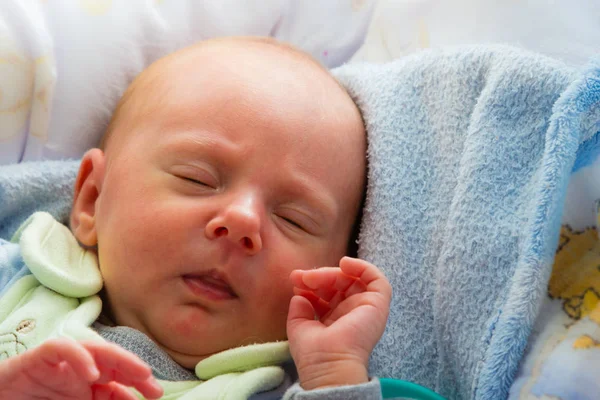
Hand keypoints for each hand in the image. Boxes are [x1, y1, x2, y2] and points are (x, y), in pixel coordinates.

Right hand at [0, 338, 163, 399]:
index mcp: (86, 385)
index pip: (117, 378)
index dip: (137, 384)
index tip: (155, 394)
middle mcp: (76, 370)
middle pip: (112, 360)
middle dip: (135, 369)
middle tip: (153, 385)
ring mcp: (59, 362)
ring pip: (93, 348)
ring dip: (118, 358)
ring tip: (138, 373)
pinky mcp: (37, 358)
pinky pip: (60, 348)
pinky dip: (78, 356)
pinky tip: (92, 373)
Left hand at [287, 257, 391, 389]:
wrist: (328, 365)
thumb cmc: (313, 354)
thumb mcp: (299, 326)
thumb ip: (300, 308)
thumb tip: (300, 294)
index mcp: (335, 319)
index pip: (326, 292)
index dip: (311, 283)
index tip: (295, 281)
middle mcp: (351, 313)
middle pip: (339, 283)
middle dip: (318, 276)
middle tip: (301, 277)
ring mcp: (365, 308)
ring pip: (353, 278)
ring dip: (333, 272)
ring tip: (314, 276)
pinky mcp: (378, 305)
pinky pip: (377, 279)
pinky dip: (362, 267)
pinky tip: (344, 263)